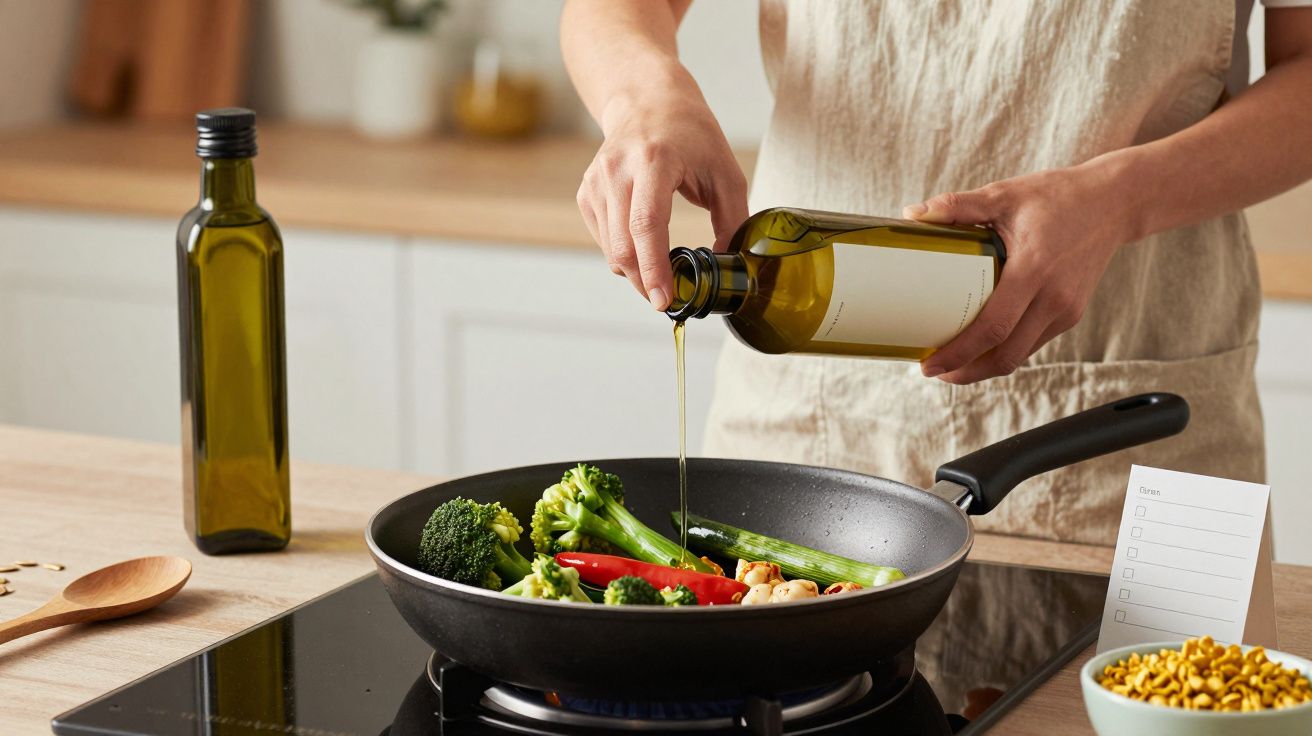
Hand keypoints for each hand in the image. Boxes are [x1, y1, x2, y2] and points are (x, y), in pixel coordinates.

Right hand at [576, 77, 747, 310]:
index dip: (655, 268)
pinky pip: (603, 239)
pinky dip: (624, 252)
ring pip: (611, 249)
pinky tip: (644, 244)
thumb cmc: (692, 134)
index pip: (646, 225)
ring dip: (636, 271)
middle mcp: (618, 170)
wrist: (648, 100)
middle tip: (669, 299)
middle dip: (645, 282)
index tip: (665, 301)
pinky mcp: (586, 191)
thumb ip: (732, 221)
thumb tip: (725, 267)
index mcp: (654, 160)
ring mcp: (596, 181)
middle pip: (623, 246)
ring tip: (662, 271)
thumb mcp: (726, 172)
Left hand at [904, 163, 1131, 383]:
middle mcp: (1054, 297)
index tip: (929, 365)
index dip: (959, 354)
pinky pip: (1033, 343)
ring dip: (984, 367)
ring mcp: (1066, 310)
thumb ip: (959, 205)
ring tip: (952, 363)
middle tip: (934, 370)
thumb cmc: (1057, 196)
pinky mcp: (1071, 314)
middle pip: (1006, 356)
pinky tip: (982, 345)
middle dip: (966, 373)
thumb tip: (913, 213)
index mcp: (1034, 269)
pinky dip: (1005, 350)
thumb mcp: (1005, 194)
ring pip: (1020, 355)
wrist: (1114, 203)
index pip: (992, 328)